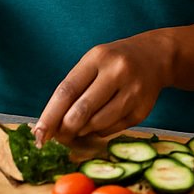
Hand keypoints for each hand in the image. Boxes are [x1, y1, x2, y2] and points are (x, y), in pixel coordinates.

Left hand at [33, 32, 173, 144]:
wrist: (155, 57)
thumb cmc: (113, 62)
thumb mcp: (92, 63)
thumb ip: (73, 89)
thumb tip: (51, 126)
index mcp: (98, 57)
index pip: (67, 90)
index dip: (50, 115)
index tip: (38, 133)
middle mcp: (118, 72)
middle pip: (82, 110)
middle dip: (65, 128)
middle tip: (57, 136)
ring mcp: (133, 92)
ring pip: (97, 124)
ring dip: (82, 131)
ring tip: (79, 126)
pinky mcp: (142, 110)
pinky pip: (112, 129)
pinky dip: (100, 131)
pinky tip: (100, 120)